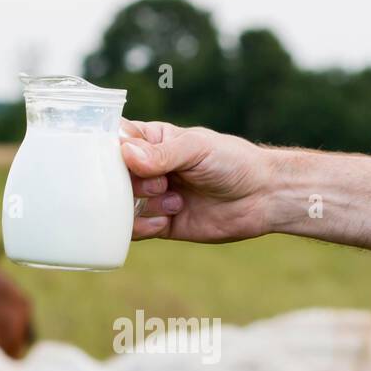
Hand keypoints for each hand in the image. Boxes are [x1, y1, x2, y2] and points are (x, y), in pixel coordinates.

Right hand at [120, 120, 275, 242]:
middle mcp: (148, 169)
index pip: (114, 140)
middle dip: (130, 182)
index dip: (108, 150)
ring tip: (171, 201)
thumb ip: (162, 153)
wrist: (262, 197)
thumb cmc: (233, 162)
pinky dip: (144, 227)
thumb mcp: (197, 149)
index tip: (120, 159)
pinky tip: (166, 220)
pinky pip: (135, 230)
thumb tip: (127, 154)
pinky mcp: (161, 224)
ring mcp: (152, 198)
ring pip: (119, 205)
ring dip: (139, 205)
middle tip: (159, 183)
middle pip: (112, 176)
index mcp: (153, 141)